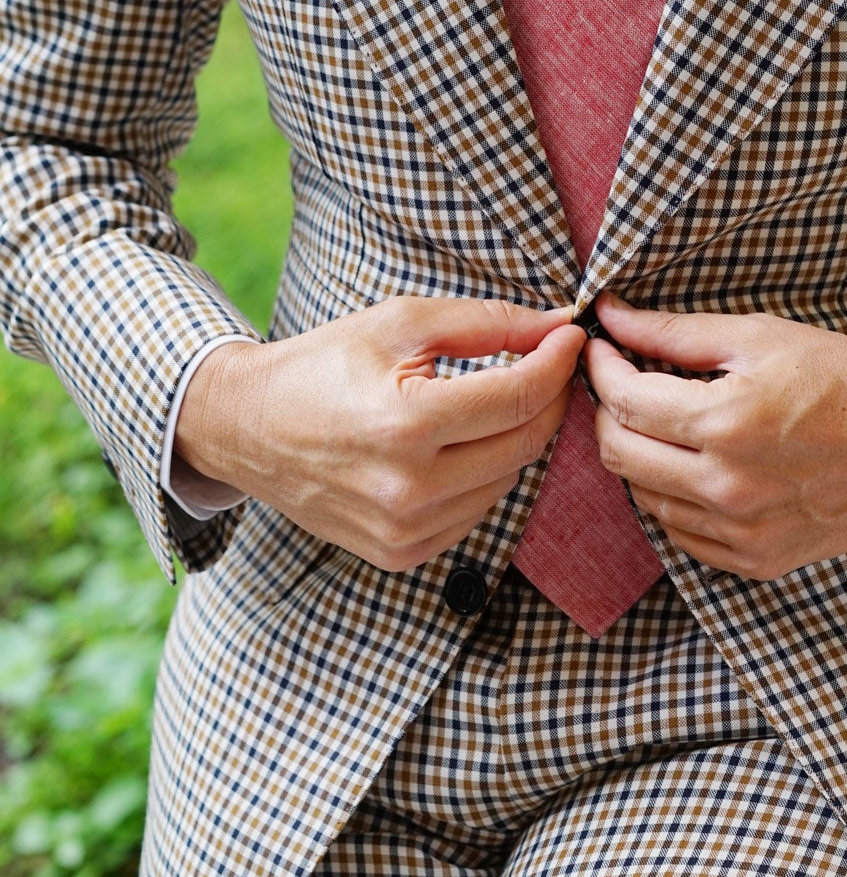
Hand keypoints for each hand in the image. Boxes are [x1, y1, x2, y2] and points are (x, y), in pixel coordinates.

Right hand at [175, 296, 584, 570]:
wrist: (246, 427)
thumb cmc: (323, 365)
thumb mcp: (400, 323)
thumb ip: (487, 322)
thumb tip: (557, 325)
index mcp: (406, 424)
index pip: (519, 397)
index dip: (557, 362)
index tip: (570, 337)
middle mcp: (409, 488)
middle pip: (524, 444)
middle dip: (547, 399)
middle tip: (546, 365)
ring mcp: (405, 530)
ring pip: (507, 481)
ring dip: (514, 439)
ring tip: (493, 403)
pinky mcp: (401, 554)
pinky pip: (477, 514)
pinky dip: (483, 476)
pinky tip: (459, 446)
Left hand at [583, 292, 846, 579]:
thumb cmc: (844, 378)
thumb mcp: (761, 337)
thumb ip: (676, 333)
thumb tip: (611, 316)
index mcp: (725, 424)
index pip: (623, 400)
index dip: (601, 368)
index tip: (603, 348)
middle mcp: (727, 487)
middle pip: (619, 454)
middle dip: (607, 413)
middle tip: (623, 385)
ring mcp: (742, 532)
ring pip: (644, 499)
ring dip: (640, 456)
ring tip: (665, 425)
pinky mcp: (758, 560)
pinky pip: (683, 536)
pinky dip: (674, 500)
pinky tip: (695, 468)